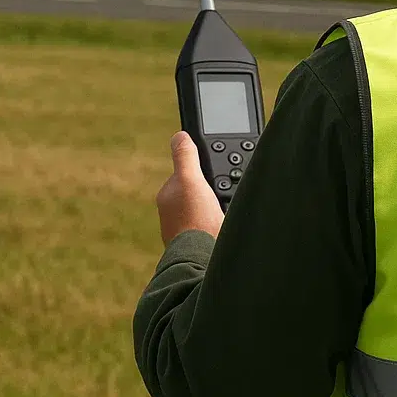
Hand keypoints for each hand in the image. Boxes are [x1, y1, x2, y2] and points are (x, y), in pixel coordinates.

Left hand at [155, 131, 224, 245]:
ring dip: (220, 208)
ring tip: (226, 213)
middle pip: (201, 191)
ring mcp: (186, 230)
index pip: (188, 173)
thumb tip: (180, 135)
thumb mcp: (190, 180)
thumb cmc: (195, 221)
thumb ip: (185, 157)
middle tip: (224, 196)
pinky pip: (214, 226)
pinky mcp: (199, 244)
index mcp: (168, 196)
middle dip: (214, 190)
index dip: (205, 170)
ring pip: (209, 209)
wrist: (203, 261)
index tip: (217, 174)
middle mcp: (174, 214)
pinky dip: (222, 224)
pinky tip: (227, 227)